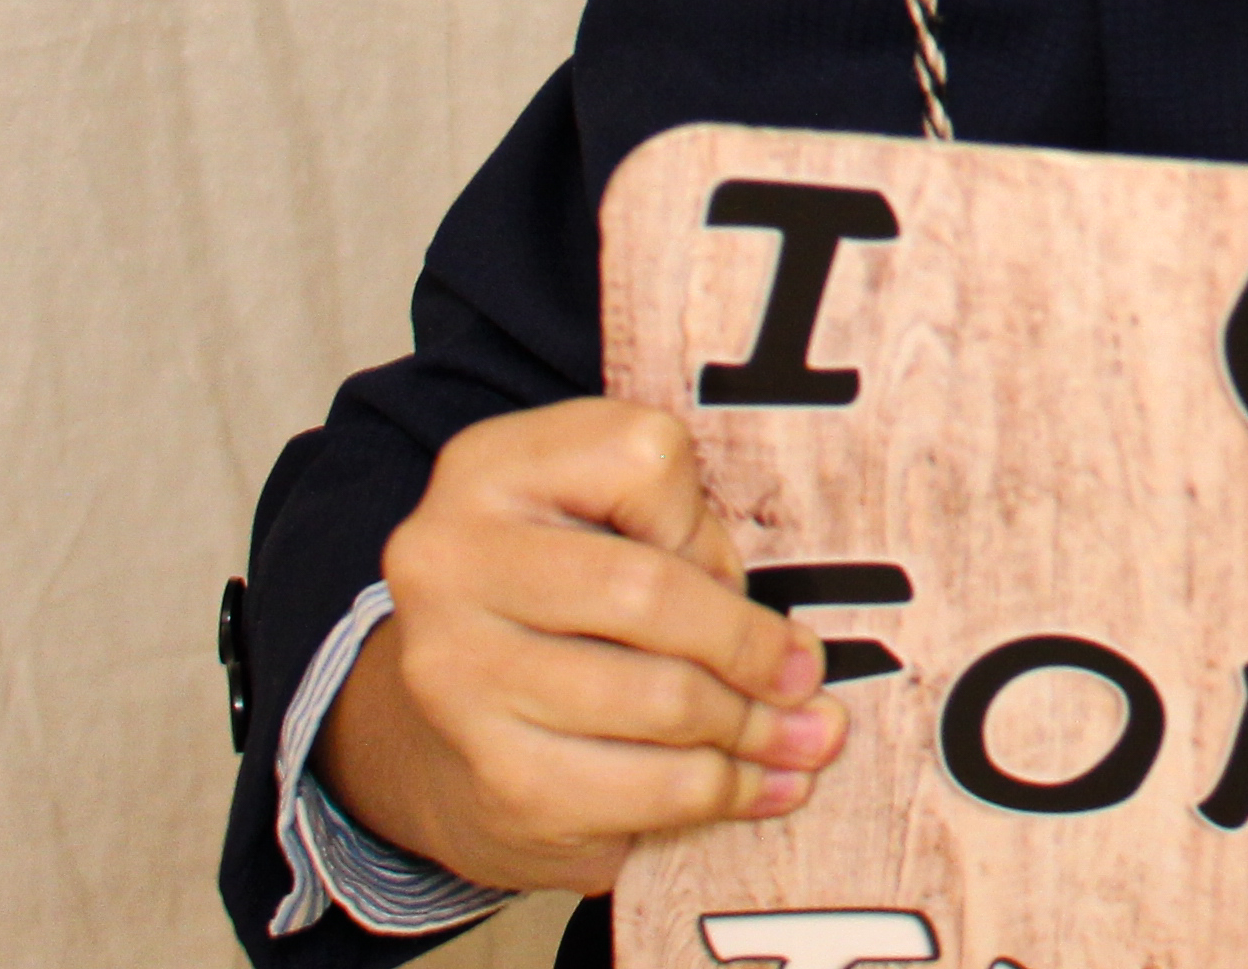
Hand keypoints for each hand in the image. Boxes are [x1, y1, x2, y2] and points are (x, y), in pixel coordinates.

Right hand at [314, 398, 844, 895]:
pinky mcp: (494, 778)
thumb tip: (793, 660)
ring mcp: (459, 677)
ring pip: (659, 699)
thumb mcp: (602, 527)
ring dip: (753, 726)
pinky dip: (724, 791)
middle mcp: (449, 564)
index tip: (725, 566)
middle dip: (748, 642)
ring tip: (806, 736)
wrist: (441, 733)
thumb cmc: (561, 606)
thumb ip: (683, 543)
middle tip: (805, 674)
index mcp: (490, 470)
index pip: (644, 456)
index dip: (702, 516)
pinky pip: (645, 789)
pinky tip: (765, 788)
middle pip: (650, 590)